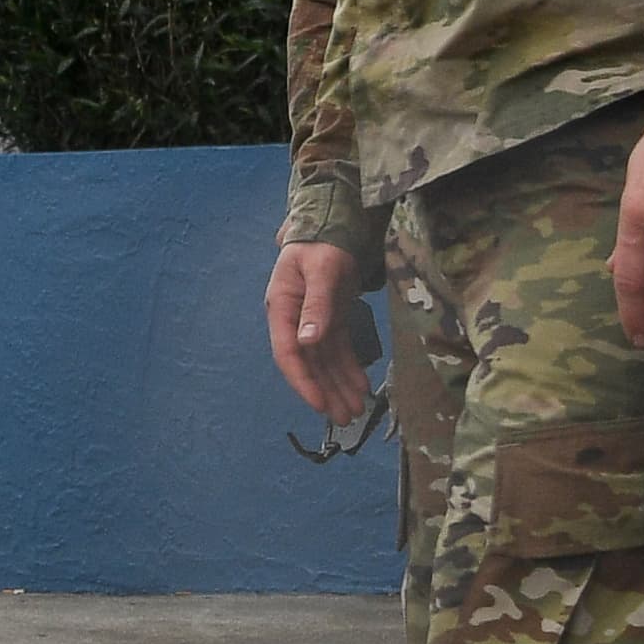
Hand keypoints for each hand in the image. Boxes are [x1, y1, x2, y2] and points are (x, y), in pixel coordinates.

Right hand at [265, 240, 374, 425]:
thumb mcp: (321, 272)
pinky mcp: (329, 320)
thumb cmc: (322, 245)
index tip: (319, 404)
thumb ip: (316, 306)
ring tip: (355, 410)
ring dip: (338, 385)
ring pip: (324, 362)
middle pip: (308, 364)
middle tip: (345, 417)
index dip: (303, 381)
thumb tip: (307, 340)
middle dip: (325, 391)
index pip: (289, 353)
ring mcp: (311, 322)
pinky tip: (361, 387)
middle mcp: (293, 321)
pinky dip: (348, 369)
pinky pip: (338, 351)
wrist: (331, 226)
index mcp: (282, 309)